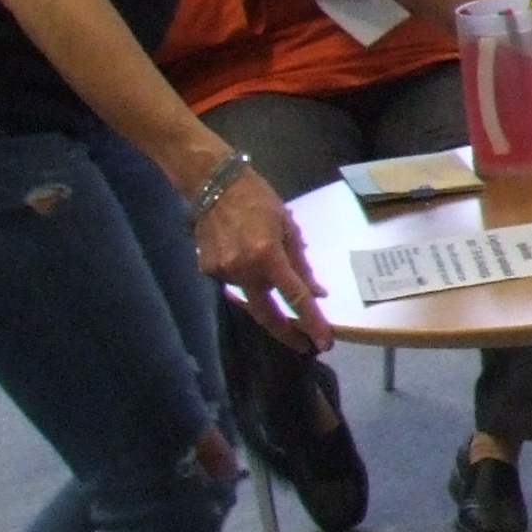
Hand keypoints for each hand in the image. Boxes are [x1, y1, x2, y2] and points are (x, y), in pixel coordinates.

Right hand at [195, 167, 328, 348]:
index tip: (323, 342)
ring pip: (250, 298)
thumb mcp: (288, 228)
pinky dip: (246, 280)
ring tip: (276, 292)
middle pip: (267, 314)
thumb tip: (316, 293)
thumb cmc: (258, 200)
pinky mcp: (207, 270)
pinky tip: (246, 261)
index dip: (311, 322)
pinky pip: (234, 284)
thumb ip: (301, 264)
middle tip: (304, 347)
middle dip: (287, 334)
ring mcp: (221, 272)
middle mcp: (243, 269)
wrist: (213, 185)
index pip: (295, 297)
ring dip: (266, 299)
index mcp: (268, 256)